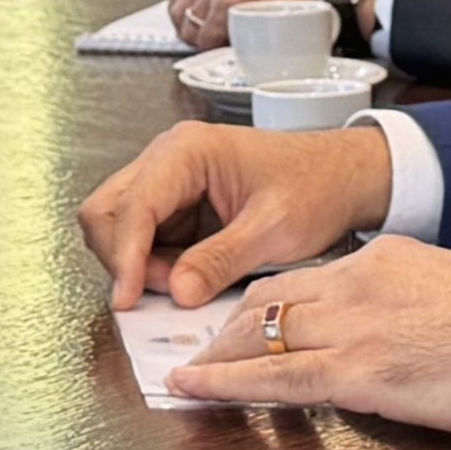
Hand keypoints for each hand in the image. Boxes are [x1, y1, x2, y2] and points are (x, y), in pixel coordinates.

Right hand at [76, 120, 398, 308]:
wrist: (344, 178)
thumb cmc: (317, 186)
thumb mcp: (274, 230)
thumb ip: (220, 260)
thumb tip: (177, 292)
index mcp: (187, 151)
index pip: (133, 205)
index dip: (124, 255)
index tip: (127, 297)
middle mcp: (168, 160)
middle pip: (106, 211)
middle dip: (123, 258)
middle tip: (160, 293)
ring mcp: (168, 183)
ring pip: (119, 228)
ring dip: (139, 265)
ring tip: (186, 285)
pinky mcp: (176, 207)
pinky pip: (146, 240)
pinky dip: (156, 266)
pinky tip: (189, 278)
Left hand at [160, 237, 450, 433]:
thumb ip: (412, 305)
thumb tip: (397, 335)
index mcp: (385, 260)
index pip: (304, 278)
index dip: (264, 303)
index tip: (242, 321)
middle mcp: (358, 284)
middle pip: (270, 301)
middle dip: (228, 329)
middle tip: (197, 350)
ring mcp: (355, 326)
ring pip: (261, 336)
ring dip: (217, 358)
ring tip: (186, 377)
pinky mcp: (359, 371)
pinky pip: (275, 379)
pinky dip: (225, 384)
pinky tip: (193, 391)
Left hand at [168, 0, 322, 50]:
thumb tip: (210, 10)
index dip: (185, 3)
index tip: (192, 20)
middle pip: (180, 2)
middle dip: (190, 26)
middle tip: (206, 41)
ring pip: (190, 21)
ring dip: (203, 40)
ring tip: (223, 47)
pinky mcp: (228, 2)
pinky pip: (206, 35)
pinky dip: (216, 48)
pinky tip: (232, 49)